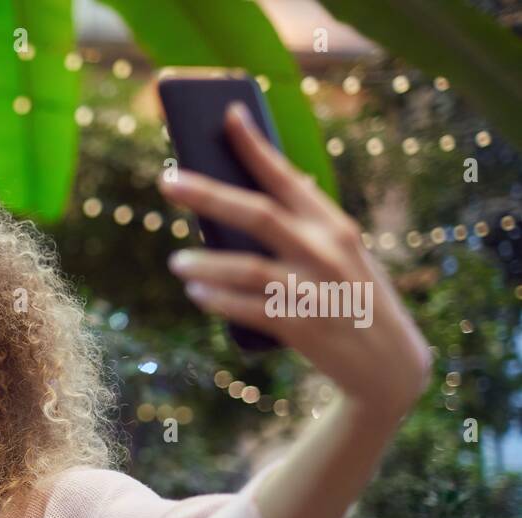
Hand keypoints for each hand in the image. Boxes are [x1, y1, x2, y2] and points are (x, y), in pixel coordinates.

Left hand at [158, 102, 431, 419]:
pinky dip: (217, 299)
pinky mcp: (301, 327)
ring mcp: (313, 289)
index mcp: (334, 224)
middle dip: (208, 194)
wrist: (388, 364)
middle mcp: (325, 251)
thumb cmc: (352, 299)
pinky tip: (195, 291)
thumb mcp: (342, 255)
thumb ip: (304, 227)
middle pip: (257, 213)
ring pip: (247, 267)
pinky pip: (247, 309)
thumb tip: (254, 194)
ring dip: (206, 262)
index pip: (287, 176)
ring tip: (175, 260)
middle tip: (166, 181)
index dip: (254, 146)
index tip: (226, 115)